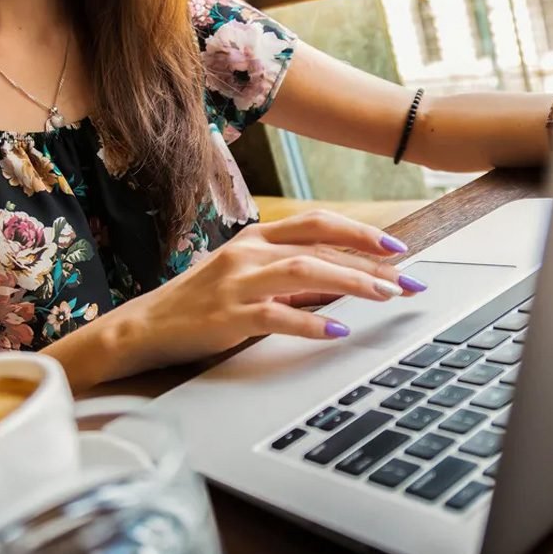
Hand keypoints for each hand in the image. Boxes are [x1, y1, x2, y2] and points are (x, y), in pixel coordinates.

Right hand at [98, 210, 427, 372]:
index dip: (360, 232)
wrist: (144, 328)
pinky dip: (311, 321)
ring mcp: (237, 283)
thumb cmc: (200, 304)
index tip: (397, 248)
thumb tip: (344, 282)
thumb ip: (290, 276)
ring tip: (385, 297)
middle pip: (320, 246)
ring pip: (305, 272)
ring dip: (351, 283)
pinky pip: (277, 315)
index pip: (317, 223)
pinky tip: (337, 330)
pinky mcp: (227, 317)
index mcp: (255, 238)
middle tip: (408, 280)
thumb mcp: (246, 278)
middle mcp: (248, 252)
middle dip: (370, 262)